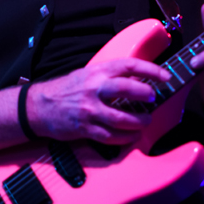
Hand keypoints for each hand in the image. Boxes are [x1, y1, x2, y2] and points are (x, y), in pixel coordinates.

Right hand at [28, 58, 171, 144]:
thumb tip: (138, 78)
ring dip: (139, 122)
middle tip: (153, 98)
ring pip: (121, 118)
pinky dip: (125, 138)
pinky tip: (132, 136)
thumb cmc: (65, 89)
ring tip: (145, 121)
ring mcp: (89, 110)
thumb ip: (109, 75)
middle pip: (126, 89)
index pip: (129, 65)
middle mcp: (94, 89)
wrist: (38, 106)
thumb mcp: (87, 74)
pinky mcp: (85, 128)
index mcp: (96, 72)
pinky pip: (111, 136)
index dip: (150, 70)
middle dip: (144, 94)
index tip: (165, 75)